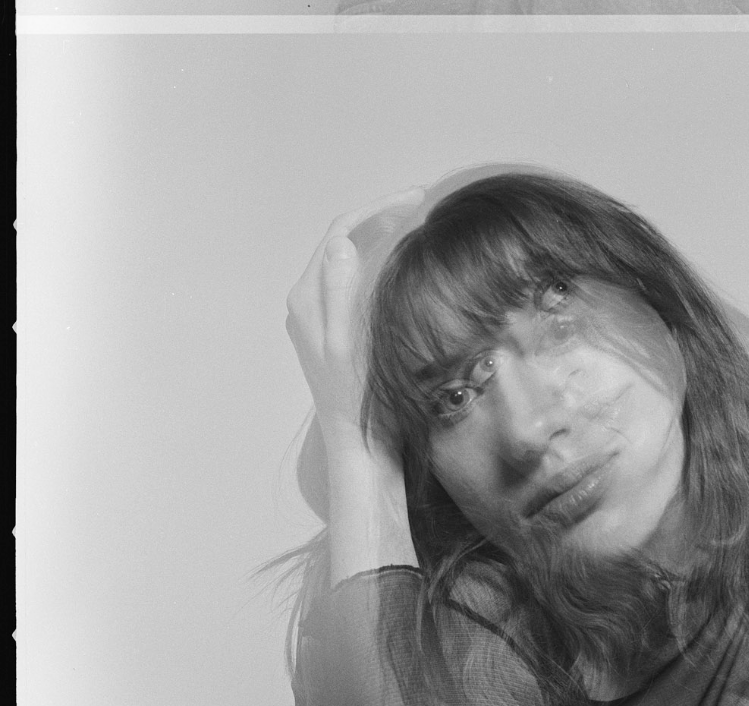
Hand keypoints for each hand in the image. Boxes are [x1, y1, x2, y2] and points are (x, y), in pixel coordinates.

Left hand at [285, 188, 424, 450]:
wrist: (359, 445)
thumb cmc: (357, 403)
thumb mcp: (348, 346)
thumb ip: (340, 293)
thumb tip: (342, 246)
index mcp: (307, 299)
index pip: (342, 233)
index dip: (379, 210)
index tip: (417, 201)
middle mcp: (307, 302)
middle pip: (344, 240)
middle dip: (382, 218)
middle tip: (424, 206)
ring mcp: (319, 315)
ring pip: (350, 259)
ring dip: (381, 237)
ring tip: (418, 225)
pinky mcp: (335, 329)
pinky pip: (355, 281)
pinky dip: (380, 263)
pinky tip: (405, 265)